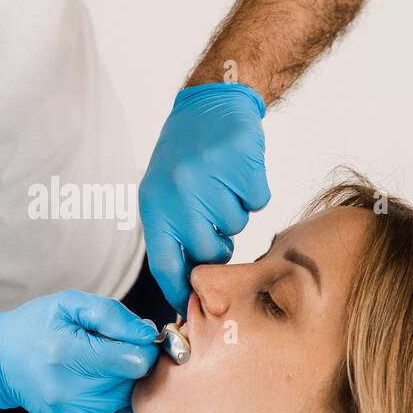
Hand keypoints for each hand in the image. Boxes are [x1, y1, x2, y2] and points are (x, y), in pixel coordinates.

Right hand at [0, 291, 158, 412]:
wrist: (2, 363)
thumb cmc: (39, 326)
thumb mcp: (70, 304)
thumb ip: (113, 314)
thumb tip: (148, 335)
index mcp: (65, 355)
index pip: (135, 359)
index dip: (141, 344)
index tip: (130, 336)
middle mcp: (67, 393)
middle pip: (134, 381)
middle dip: (131, 362)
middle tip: (108, 349)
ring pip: (130, 400)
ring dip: (123, 382)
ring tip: (96, 366)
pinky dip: (114, 400)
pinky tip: (93, 385)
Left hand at [140, 82, 270, 313]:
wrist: (211, 105)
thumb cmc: (185, 157)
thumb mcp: (163, 193)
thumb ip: (173, 234)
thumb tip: (189, 287)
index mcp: (154, 204)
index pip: (164, 263)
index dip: (180, 291)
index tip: (192, 307)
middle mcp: (178, 193)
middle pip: (210, 252)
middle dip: (218, 244)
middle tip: (215, 217)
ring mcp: (210, 177)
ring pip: (237, 226)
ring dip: (235, 211)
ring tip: (221, 182)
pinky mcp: (241, 164)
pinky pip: (257, 203)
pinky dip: (253, 192)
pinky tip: (238, 170)